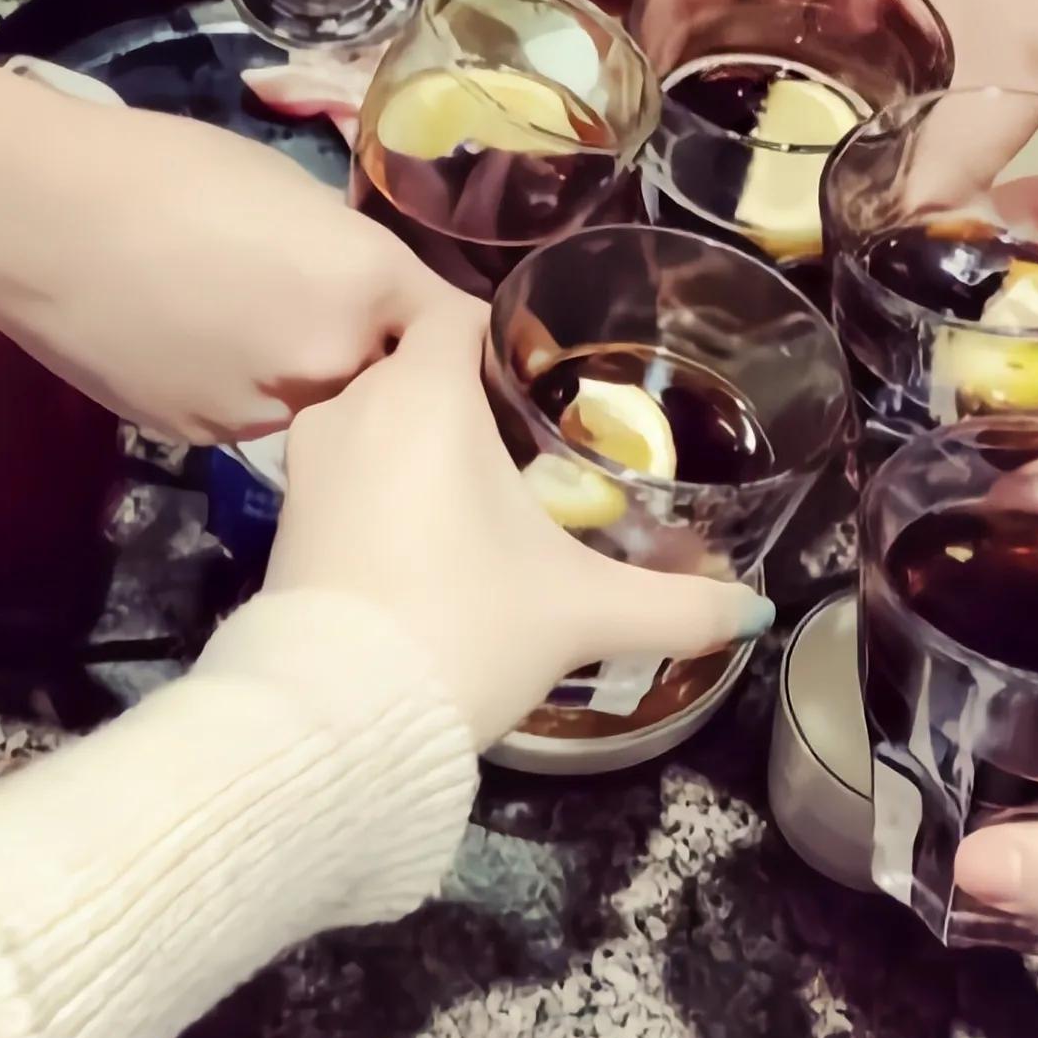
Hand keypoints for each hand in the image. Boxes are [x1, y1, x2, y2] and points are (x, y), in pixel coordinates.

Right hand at [0, 100, 469, 445]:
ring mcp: (264, 415)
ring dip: (301, 376)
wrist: (43, 219)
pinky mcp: (201, 440)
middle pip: (383, 376)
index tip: (427, 319)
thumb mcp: (294, 192)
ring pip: (314, 404)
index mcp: (368, 287)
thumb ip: (346, 253)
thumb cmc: (170, 172)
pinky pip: (249, 417)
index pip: (451, 326)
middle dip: (368, 354)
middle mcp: (331, 365)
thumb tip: (360, 285)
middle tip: (320, 311)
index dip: (438, 322)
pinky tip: (192, 345)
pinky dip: (238, 390)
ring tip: (241, 320)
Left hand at [268, 311, 774, 746]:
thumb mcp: (583, 612)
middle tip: (535, 437)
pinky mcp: (284, 517)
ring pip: (377, 418)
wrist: (336, 724)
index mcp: (422, 392)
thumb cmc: (464, 628)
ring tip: (486, 488)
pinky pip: (347, 467)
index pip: (457, 313)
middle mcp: (354, 406)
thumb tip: (753, 612)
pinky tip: (431, 533)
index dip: (505, 333)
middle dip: (471, 392)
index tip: (551, 373)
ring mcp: (308, 463)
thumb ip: (675, 604)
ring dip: (422, 440)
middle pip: (418, 365)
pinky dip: (384, 482)